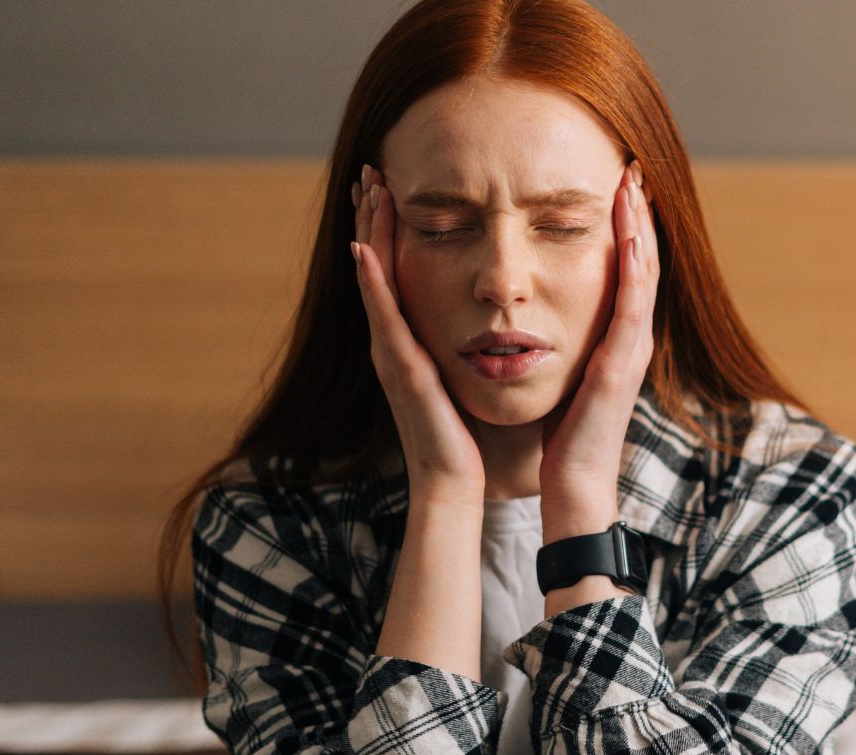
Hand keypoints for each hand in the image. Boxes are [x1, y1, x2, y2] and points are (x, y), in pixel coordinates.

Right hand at [352, 163, 485, 507]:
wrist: (457, 481)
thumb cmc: (468, 434)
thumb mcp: (465, 374)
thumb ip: (467, 343)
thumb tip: (489, 317)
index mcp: (410, 340)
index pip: (397, 271)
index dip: (392, 230)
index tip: (393, 187)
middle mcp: (393, 341)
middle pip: (377, 266)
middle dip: (374, 218)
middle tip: (372, 172)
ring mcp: (391, 353)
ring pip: (374, 280)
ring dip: (370, 233)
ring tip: (369, 190)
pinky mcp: (401, 369)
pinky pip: (384, 317)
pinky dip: (372, 282)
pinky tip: (365, 249)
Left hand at [537, 160, 658, 511]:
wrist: (571, 485)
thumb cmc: (561, 436)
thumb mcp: (565, 375)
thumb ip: (565, 342)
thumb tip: (545, 314)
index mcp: (617, 338)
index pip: (628, 268)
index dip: (626, 225)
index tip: (617, 183)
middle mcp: (632, 338)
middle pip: (644, 260)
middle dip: (638, 212)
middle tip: (632, 167)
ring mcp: (632, 350)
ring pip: (645, 273)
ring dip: (640, 226)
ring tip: (633, 184)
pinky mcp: (621, 365)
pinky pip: (633, 305)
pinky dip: (635, 267)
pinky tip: (630, 235)